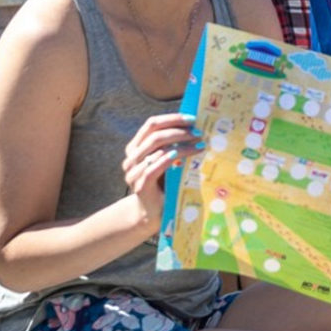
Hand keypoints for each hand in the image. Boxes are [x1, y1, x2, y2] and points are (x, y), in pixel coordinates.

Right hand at [122, 113, 197, 232]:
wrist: (152, 211)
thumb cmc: (163, 184)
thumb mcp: (166, 161)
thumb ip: (172, 146)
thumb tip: (194, 128)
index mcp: (136, 147)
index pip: (151, 124)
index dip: (172, 119)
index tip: (191, 119)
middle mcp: (131, 157)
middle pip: (154, 135)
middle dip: (179, 131)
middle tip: (198, 132)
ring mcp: (133, 171)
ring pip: (156, 149)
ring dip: (180, 144)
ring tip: (199, 143)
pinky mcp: (141, 184)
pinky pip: (154, 167)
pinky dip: (168, 159)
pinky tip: (181, 156)